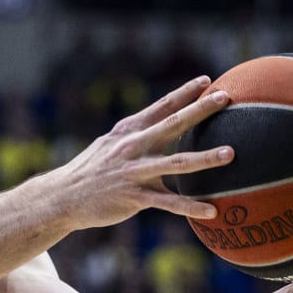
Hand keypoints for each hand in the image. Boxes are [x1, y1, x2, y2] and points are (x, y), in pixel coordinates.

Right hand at [40, 76, 234, 229]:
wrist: (61, 197)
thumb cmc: (91, 171)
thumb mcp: (109, 145)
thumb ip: (135, 135)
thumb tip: (159, 125)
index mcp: (129, 131)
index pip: (161, 106)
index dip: (184, 92)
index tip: (207, 80)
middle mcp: (132, 146)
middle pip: (173, 125)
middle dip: (200, 110)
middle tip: (225, 98)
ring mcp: (133, 172)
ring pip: (176, 163)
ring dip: (205, 158)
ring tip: (231, 153)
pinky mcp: (133, 197)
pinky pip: (168, 203)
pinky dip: (191, 207)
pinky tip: (212, 211)